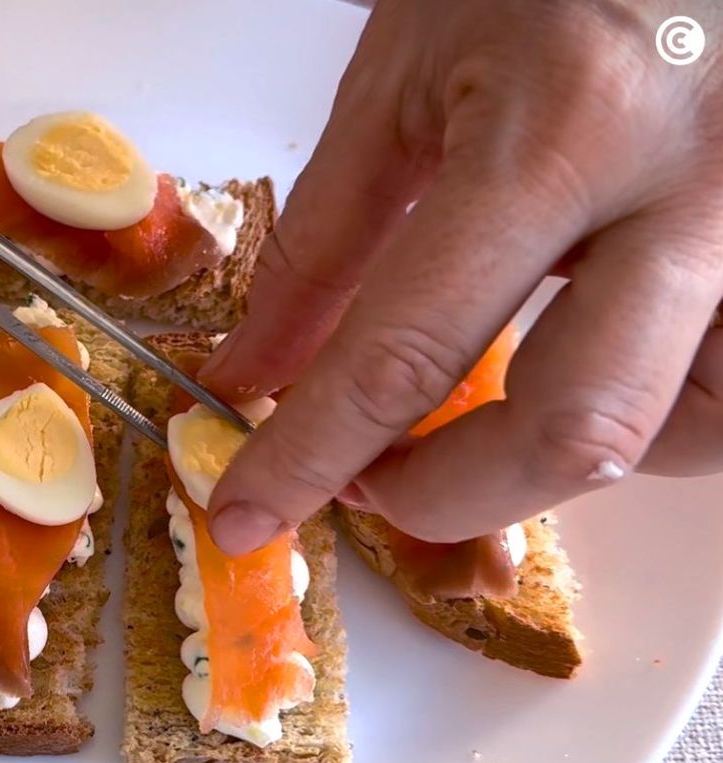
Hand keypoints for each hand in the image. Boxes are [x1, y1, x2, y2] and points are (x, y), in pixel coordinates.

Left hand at [200, 0, 722, 554]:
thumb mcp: (401, 83)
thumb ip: (323, 243)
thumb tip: (258, 373)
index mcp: (564, 130)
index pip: (408, 350)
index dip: (312, 456)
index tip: (251, 512)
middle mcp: (691, 193)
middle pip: (574, 434)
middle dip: (447, 494)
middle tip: (369, 478)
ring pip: (676, 434)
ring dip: (553, 460)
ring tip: (482, 412)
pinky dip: (637, 419)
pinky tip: (581, 366)